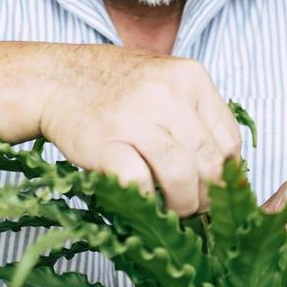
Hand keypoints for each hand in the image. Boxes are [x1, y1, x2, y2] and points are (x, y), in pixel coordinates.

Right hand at [39, 47, 242, 216]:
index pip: (229, 140)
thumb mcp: (167, 82)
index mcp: (191, 76)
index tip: (217, 190)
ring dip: (183, 204)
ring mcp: (136, 116)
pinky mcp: (105, 142)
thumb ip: (197, 116)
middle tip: (198, 208)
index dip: (227, 174)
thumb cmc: (118, 88)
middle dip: (208, 196)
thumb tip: (227, 170)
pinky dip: (146, 200)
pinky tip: (144, 199)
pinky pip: (140, 183)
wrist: (57, 80)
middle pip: (209, 161)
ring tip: (174, 209)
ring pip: (182, 176)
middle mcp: (168, 93)